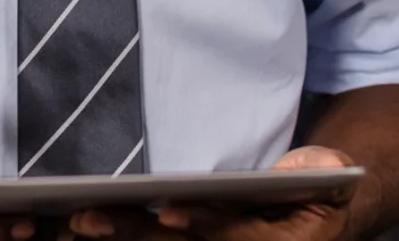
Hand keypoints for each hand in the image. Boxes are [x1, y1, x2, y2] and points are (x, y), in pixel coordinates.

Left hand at [66, 147, 354, 240]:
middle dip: (131, 234)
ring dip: (111, 237)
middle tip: (87, 219)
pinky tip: (68, 228)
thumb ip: (324, 172)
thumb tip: (326, 164)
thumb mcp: (330, 181)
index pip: (228, 234)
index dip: (201, 223)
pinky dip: (106, 236)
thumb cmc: (313, 195)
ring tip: (69, 222)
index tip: (169, 210)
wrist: (310, 217)